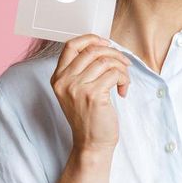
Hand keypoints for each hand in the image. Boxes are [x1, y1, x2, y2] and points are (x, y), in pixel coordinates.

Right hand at [50, 34, 131, 153]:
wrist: (91, 144)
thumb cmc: (88, 117)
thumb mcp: (76, 91)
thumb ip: (82, 70)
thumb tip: (102, 47)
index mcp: (58, 77)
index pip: (70, 45)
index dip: (90, 38)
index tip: (106, 43)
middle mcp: (64, 81)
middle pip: (92, 50)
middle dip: (114, 53)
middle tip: (124, 64)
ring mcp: (77, 88)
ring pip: (106, 60)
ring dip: (121, 68)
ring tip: (123, 80)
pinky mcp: (93, 95)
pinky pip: (115, 74)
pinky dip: (124, 79)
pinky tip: (123, 90)